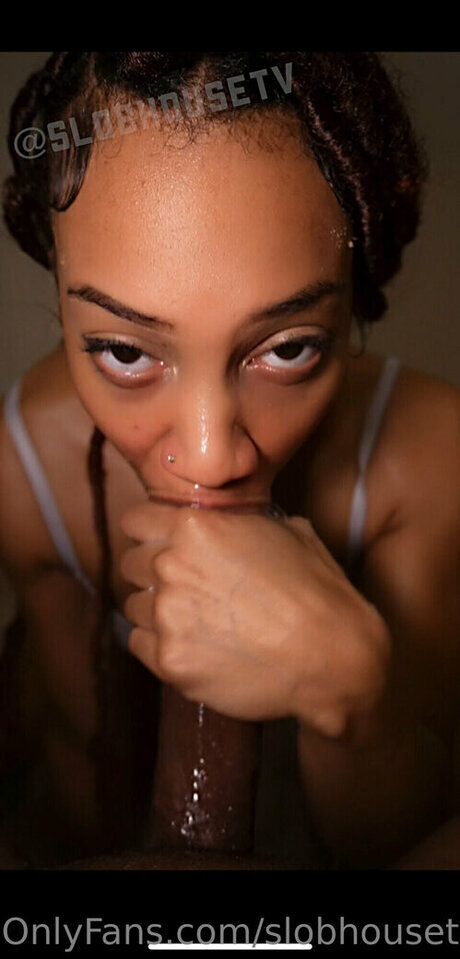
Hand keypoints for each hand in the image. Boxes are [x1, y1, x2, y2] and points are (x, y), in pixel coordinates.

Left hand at [119, 503, 390, 736]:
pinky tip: (192, 645)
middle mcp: (171, 566)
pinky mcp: (170, 661)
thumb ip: (240, 524)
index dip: (150, 534)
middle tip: (184, 587)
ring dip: (155, 611)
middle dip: (151, 573)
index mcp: (195, 527)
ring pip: (133, 606)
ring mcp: (167, 616)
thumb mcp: (287, 532)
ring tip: (193, 620)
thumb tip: (228, 524)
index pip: (135, 522)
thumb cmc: (317, 592)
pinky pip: (140, 644)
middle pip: (130, 564)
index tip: (161, 545)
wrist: (333, 658)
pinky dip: (159, 645)